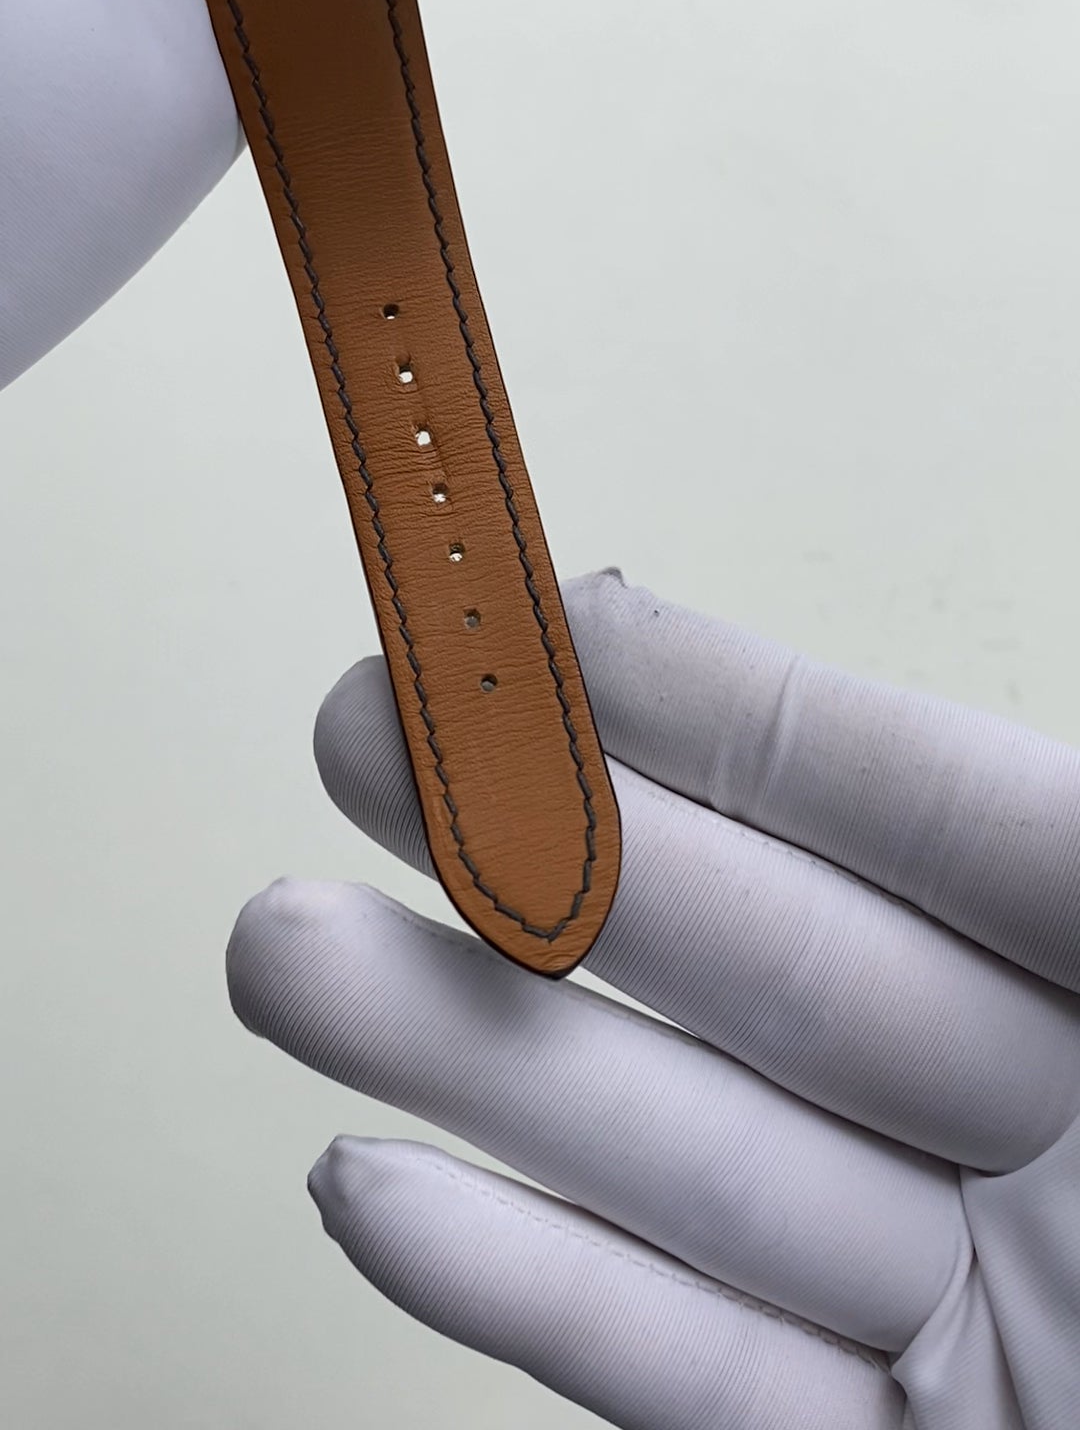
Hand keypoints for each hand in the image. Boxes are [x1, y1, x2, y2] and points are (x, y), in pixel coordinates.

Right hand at [227, 568, 1079, 1429]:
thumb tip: (1039, 747)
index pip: (922, 807)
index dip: (721, 708)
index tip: (545, 622)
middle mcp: (1057, 1131)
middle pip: (762, 963)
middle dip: (542, 849)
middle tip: (358, 738)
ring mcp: (968, 1312)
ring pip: (686, 1162)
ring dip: (473, 1061)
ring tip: (292, 952)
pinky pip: (693, 1383)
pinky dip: (528, 1298)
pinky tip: (378, 1192)